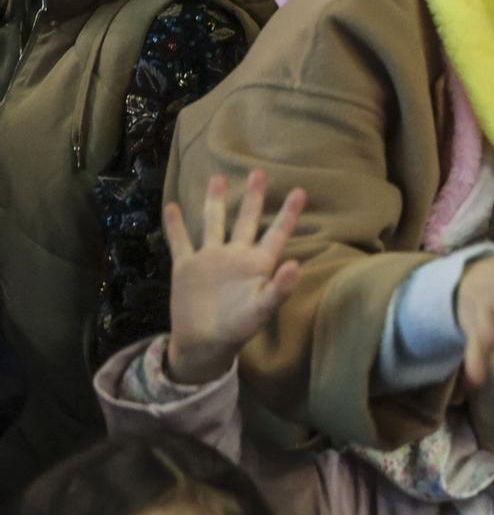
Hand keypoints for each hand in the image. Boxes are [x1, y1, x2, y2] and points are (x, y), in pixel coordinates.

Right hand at [162, 171, 306, 386]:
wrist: (204, 343)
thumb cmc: (239, 328)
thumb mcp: (262, 310)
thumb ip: (280, 289)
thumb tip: (297, 265)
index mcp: (257, 264)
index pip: (276, 233)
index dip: (288, 213)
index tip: (300, 190)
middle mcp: (235, 256)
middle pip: (246, 219)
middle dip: (253, 197)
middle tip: (259, 172)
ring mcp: (210, 259)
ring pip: (213, 223)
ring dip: (215, 201)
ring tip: (218, 177)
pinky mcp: (186, 267)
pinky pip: (180, 241)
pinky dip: (175, 225)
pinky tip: (172, 205)